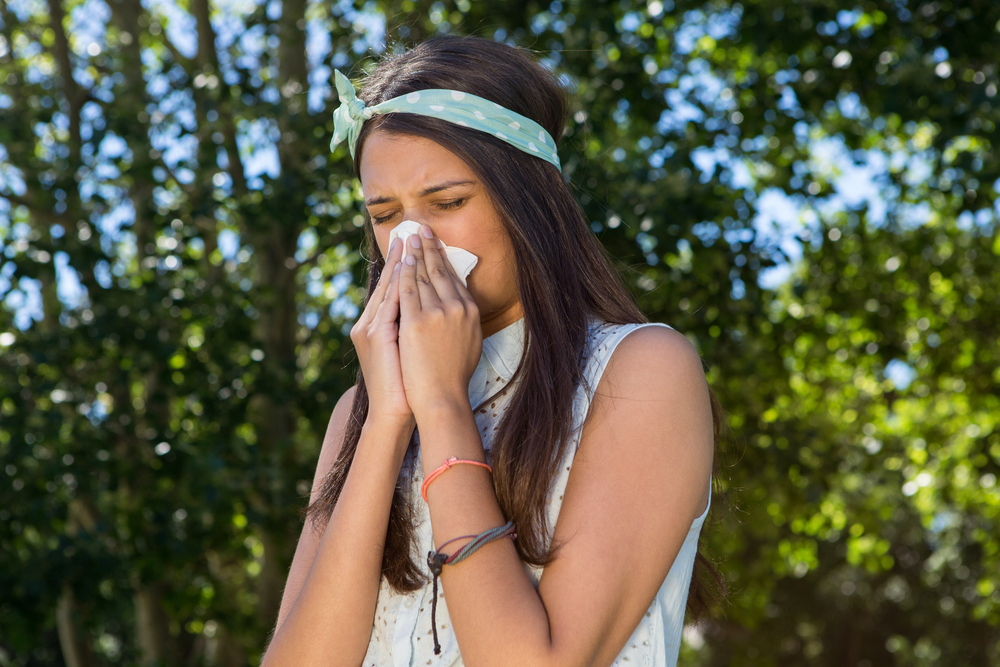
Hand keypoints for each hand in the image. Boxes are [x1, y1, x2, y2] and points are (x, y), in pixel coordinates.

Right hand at [349, 237, 412, 428]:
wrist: (394, 412)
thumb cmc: (405, 386)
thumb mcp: (407, 351)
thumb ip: (412, 329)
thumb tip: (430, 309)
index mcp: (374, 327)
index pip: (391, 289)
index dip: (402, 265)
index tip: (412, 244)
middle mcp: (368, 324)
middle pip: (387, 283)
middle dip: (400, 257)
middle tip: (410, 231)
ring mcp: (370, 329)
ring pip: (387, 289)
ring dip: (399, 264)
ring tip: (410, 241)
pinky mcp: (377, 337)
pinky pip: (390, 303)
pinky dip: (399, 285)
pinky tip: (409, 269)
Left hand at [397, 225, 482, 421]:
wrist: (441, 397)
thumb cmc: (453, 377)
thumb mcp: (468, 344)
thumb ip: (463, 323)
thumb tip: (461, 310)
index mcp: (471, 312)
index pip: (454, 278)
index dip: (444, 259)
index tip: (437, 245)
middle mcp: (457, 308)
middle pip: (440, 271)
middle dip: (430, 247)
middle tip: (422, 228)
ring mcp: (437, 313)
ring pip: (423, 276)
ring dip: (415, 253)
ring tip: (410, 236)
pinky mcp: (416, 321)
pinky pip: (407, 290)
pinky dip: (404, 272)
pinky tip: (401, 259)